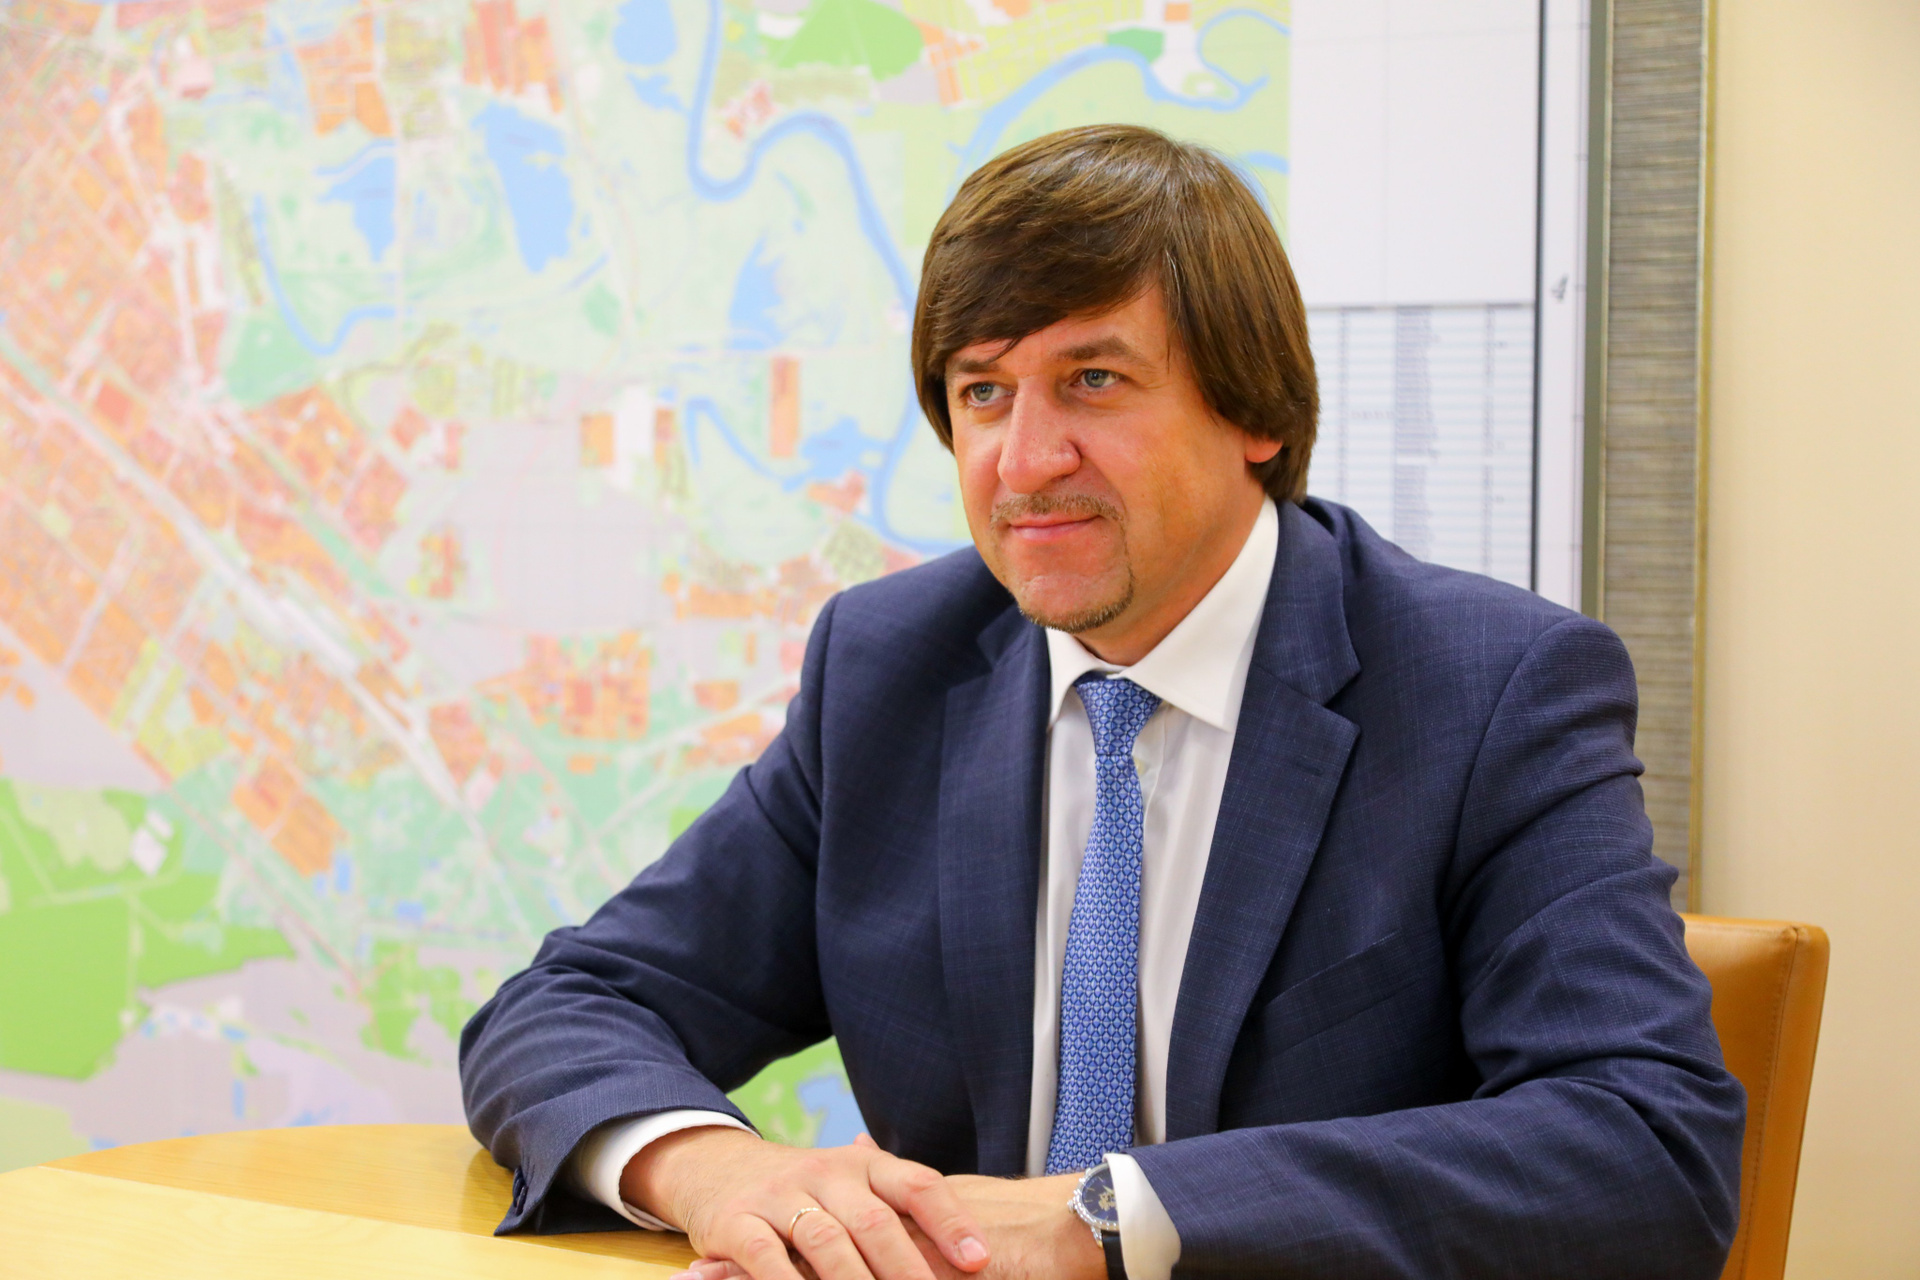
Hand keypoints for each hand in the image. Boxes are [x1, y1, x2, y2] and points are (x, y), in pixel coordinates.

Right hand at [670, 1140, 1101, 1279]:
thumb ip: (901, 1205)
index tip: (979, 1261)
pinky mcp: (737, 1223)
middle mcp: (826, 1172)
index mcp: (864, 1165)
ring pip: (826, 1241)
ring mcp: (780, 1195)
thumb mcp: (851, 1185)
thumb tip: (979, 1247)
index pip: (918, 1184)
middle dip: (909, 1268)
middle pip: (876, 1220)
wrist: (715, 1166)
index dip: (951, 1221)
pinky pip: (766, 1259)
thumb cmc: (805, 1190)